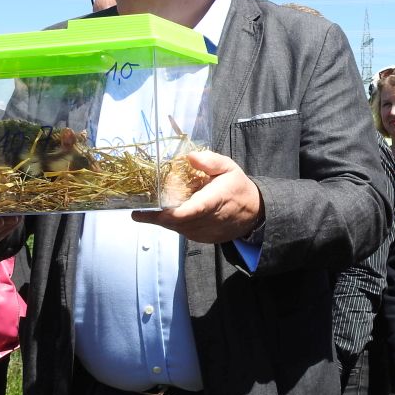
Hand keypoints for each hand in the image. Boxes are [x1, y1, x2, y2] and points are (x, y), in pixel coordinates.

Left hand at [132, 150, 262, 243]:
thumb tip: (189, 156)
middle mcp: (207, 221)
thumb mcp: (229, 167)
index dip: (163, 214)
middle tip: (141, 201)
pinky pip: (182, 231)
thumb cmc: (238, 187)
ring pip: (175, 228)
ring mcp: (203, 233)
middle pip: (174, 221)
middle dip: (156, 213)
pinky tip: (173, 210)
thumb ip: (210, 161)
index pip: (185, 212)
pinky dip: (174, 222)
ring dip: (164, 217)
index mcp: (212, 201)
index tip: (141, 211)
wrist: (254, 213)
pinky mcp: (201, 239)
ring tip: (155, 204)